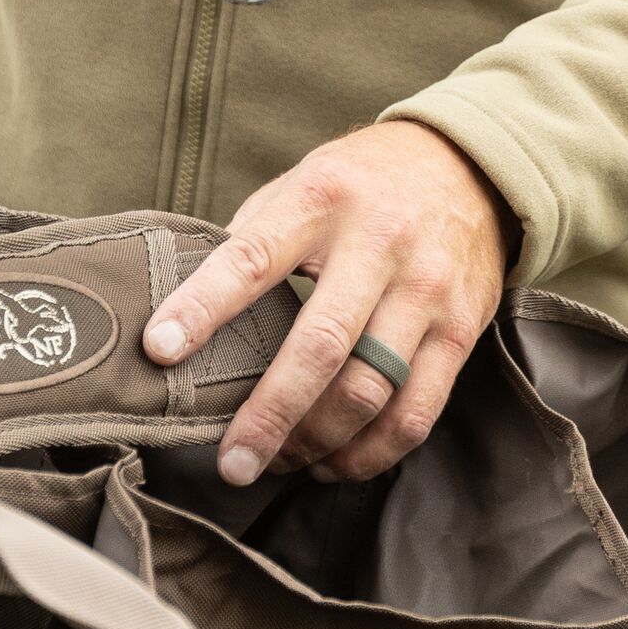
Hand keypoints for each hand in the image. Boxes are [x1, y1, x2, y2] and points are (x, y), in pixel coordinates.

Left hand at [143, 124, 512, 487]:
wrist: (467, 165)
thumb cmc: (363, 183)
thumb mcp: (301, 183)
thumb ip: (253, 240)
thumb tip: (188, 312)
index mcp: (322, 200)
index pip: (254, 258)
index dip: (203, 306)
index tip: (160, 349)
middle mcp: (379, 244)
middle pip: (320, 347)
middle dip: (269, 415)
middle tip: (232, 463)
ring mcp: (426, 290)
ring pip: (370, 390)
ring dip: (317, 442)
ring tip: (279, 462)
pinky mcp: (461, 329)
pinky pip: (416, 411)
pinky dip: (371, 452)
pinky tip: (335, 461)